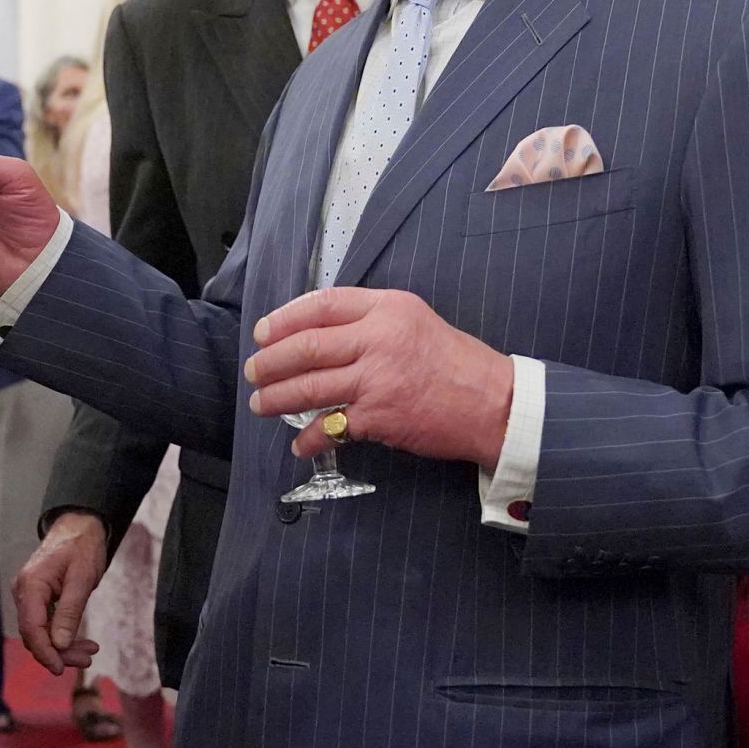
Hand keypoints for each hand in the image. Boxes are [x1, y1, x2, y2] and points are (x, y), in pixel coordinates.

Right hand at [14, 512, 108, 674]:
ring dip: (63, 647)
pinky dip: (62, 635)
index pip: (31, 628)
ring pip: (40, 632)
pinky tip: (81, 643)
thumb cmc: (82, 546)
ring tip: (90, 653)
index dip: (45, 652)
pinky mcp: (37, 598)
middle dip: (59, 652)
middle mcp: (24, 592)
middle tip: (87, 660)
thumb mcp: (82, 578)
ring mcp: (29, 595)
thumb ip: (70, 611)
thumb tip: (60, 645)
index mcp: (31, 585)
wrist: (79, 525)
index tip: (61, 669)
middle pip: (34, 634)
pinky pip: (45, 624)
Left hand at [245, 289, 515, 466]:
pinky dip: (310, 437)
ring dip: (278, 398)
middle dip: (271, 361)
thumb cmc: (458, 365)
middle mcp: (379, 337)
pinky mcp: (379, 416)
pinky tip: (301, 444)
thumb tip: (321, 337)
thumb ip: (373, 323)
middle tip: (255, 372)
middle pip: (307, 345)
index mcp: (388, 308)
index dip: (285, 318)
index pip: (323, 304)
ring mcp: (378, 377)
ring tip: (262, 404)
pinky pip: (331, 426)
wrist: (493, 404)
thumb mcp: (416, 322)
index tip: (264, 332)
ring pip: (310, 385)